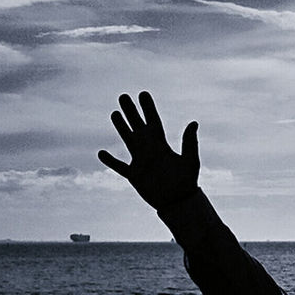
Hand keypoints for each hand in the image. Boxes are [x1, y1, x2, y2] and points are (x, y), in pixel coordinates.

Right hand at [98, 91, 199, 209]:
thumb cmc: (187, 181)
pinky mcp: (134, 175)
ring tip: (114, 113)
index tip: (143, 93)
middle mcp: (150, 149)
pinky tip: (101, 152)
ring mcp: (140, 161)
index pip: (153, 120)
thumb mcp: (190, 160)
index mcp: (162, 144)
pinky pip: (119, 166)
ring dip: (121, 127)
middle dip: (130, 111)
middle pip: (137, 125)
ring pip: (127, 140)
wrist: (178, 201)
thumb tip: (194, 122)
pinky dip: (110, 160)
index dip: (148, 107)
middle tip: (123, 96)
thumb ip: (190, 142)